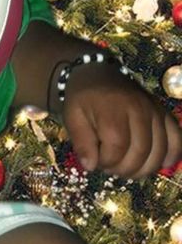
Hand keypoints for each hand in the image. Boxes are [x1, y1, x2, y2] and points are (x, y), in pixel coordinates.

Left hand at [62, 66, 181, 178]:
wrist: (97, 75)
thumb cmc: (83, 98)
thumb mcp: (72, 117)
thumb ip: (81, 142)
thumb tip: (90, 166)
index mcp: (113, 109)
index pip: (117, 147)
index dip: (106, 162)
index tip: (96, 161)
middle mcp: (139, 108)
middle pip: (141, 151)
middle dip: (124, 168)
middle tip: (110, 168)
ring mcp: (154, 110)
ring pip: (159, 150)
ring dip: (144, 168)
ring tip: (126, 168)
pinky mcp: (163, 113)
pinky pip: (176, 138)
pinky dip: (171, 155)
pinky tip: (159, 164)